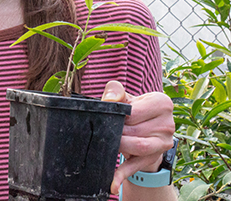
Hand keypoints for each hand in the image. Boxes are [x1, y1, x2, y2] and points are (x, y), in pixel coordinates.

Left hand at [102, 80, 174, 194]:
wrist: (142, 124)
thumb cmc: (133, 107)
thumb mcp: (125, 96)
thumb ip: (115, 90)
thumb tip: (108, 100)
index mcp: (162, 103)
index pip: (135, 112)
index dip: (119, 116)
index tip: (112, 117)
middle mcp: (168, 124)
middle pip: (135, 131)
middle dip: (117, 131)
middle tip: (107, 130)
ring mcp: (164, 143)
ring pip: (139, 147)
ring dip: (120, 146)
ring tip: (110, 141)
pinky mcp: (155, 158)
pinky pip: (137, 167)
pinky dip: (122, 175)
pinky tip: (112, 184)